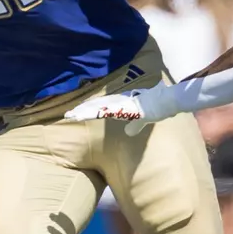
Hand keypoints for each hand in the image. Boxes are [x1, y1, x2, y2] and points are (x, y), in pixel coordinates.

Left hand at [64, 85, 181, 134]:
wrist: (165, 101)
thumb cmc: (157, 106)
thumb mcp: (142, 119)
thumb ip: (135, 124)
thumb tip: (128, 132)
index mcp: (121, 103)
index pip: (102, 106)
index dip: (90, 109)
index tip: (78, 113)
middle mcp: (117, 101)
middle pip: (95, 105)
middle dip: (81, 110)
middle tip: (67, 114)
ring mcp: (118, 104)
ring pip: (95, 107)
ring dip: (82, 112)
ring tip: (69, 115)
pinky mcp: (120, 108)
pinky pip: (102, 111)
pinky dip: (90, 113)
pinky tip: (80, 115)